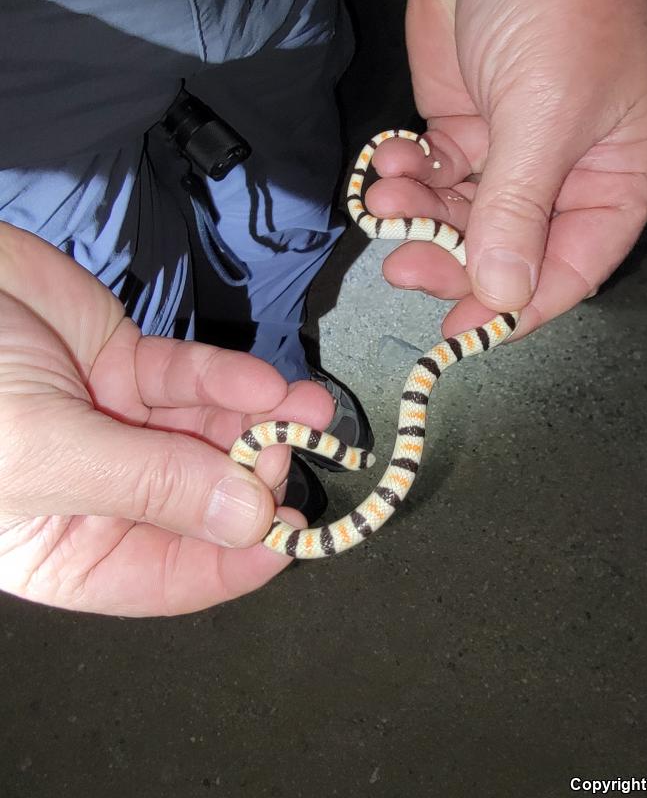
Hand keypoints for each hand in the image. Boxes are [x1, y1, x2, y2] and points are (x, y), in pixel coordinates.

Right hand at [0, 223, 332, 615]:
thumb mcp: (42, 452)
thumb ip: (151, 486)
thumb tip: (249, 522)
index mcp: (68, 547)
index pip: (169, 576)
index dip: (235, 561)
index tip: (293, 537)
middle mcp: (103, 493)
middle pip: (203, 501)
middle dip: (256, 478)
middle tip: (292, 451)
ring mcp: (119, 426)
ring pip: (209, 437)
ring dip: (262, 425)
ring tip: (308, 409)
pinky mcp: (129, 366)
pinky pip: (194, 381)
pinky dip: (231, 382)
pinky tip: (265, 384)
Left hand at [368, 0, 646, 338]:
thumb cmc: (559, 5)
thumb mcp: (545, 115)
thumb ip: (519, 210)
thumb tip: (502, 292)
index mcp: (614, 179)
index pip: (570, 270)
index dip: (517, 307)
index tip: (463, 332)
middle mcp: (564, 179)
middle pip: (505, 254)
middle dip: (449, 261)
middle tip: (402, 265)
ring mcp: (509, 158)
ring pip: (459, 222)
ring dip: (416, 219)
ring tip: (385, 199)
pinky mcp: (462, 134)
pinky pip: (431, 182)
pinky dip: (404, 181)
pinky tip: (386, 162)